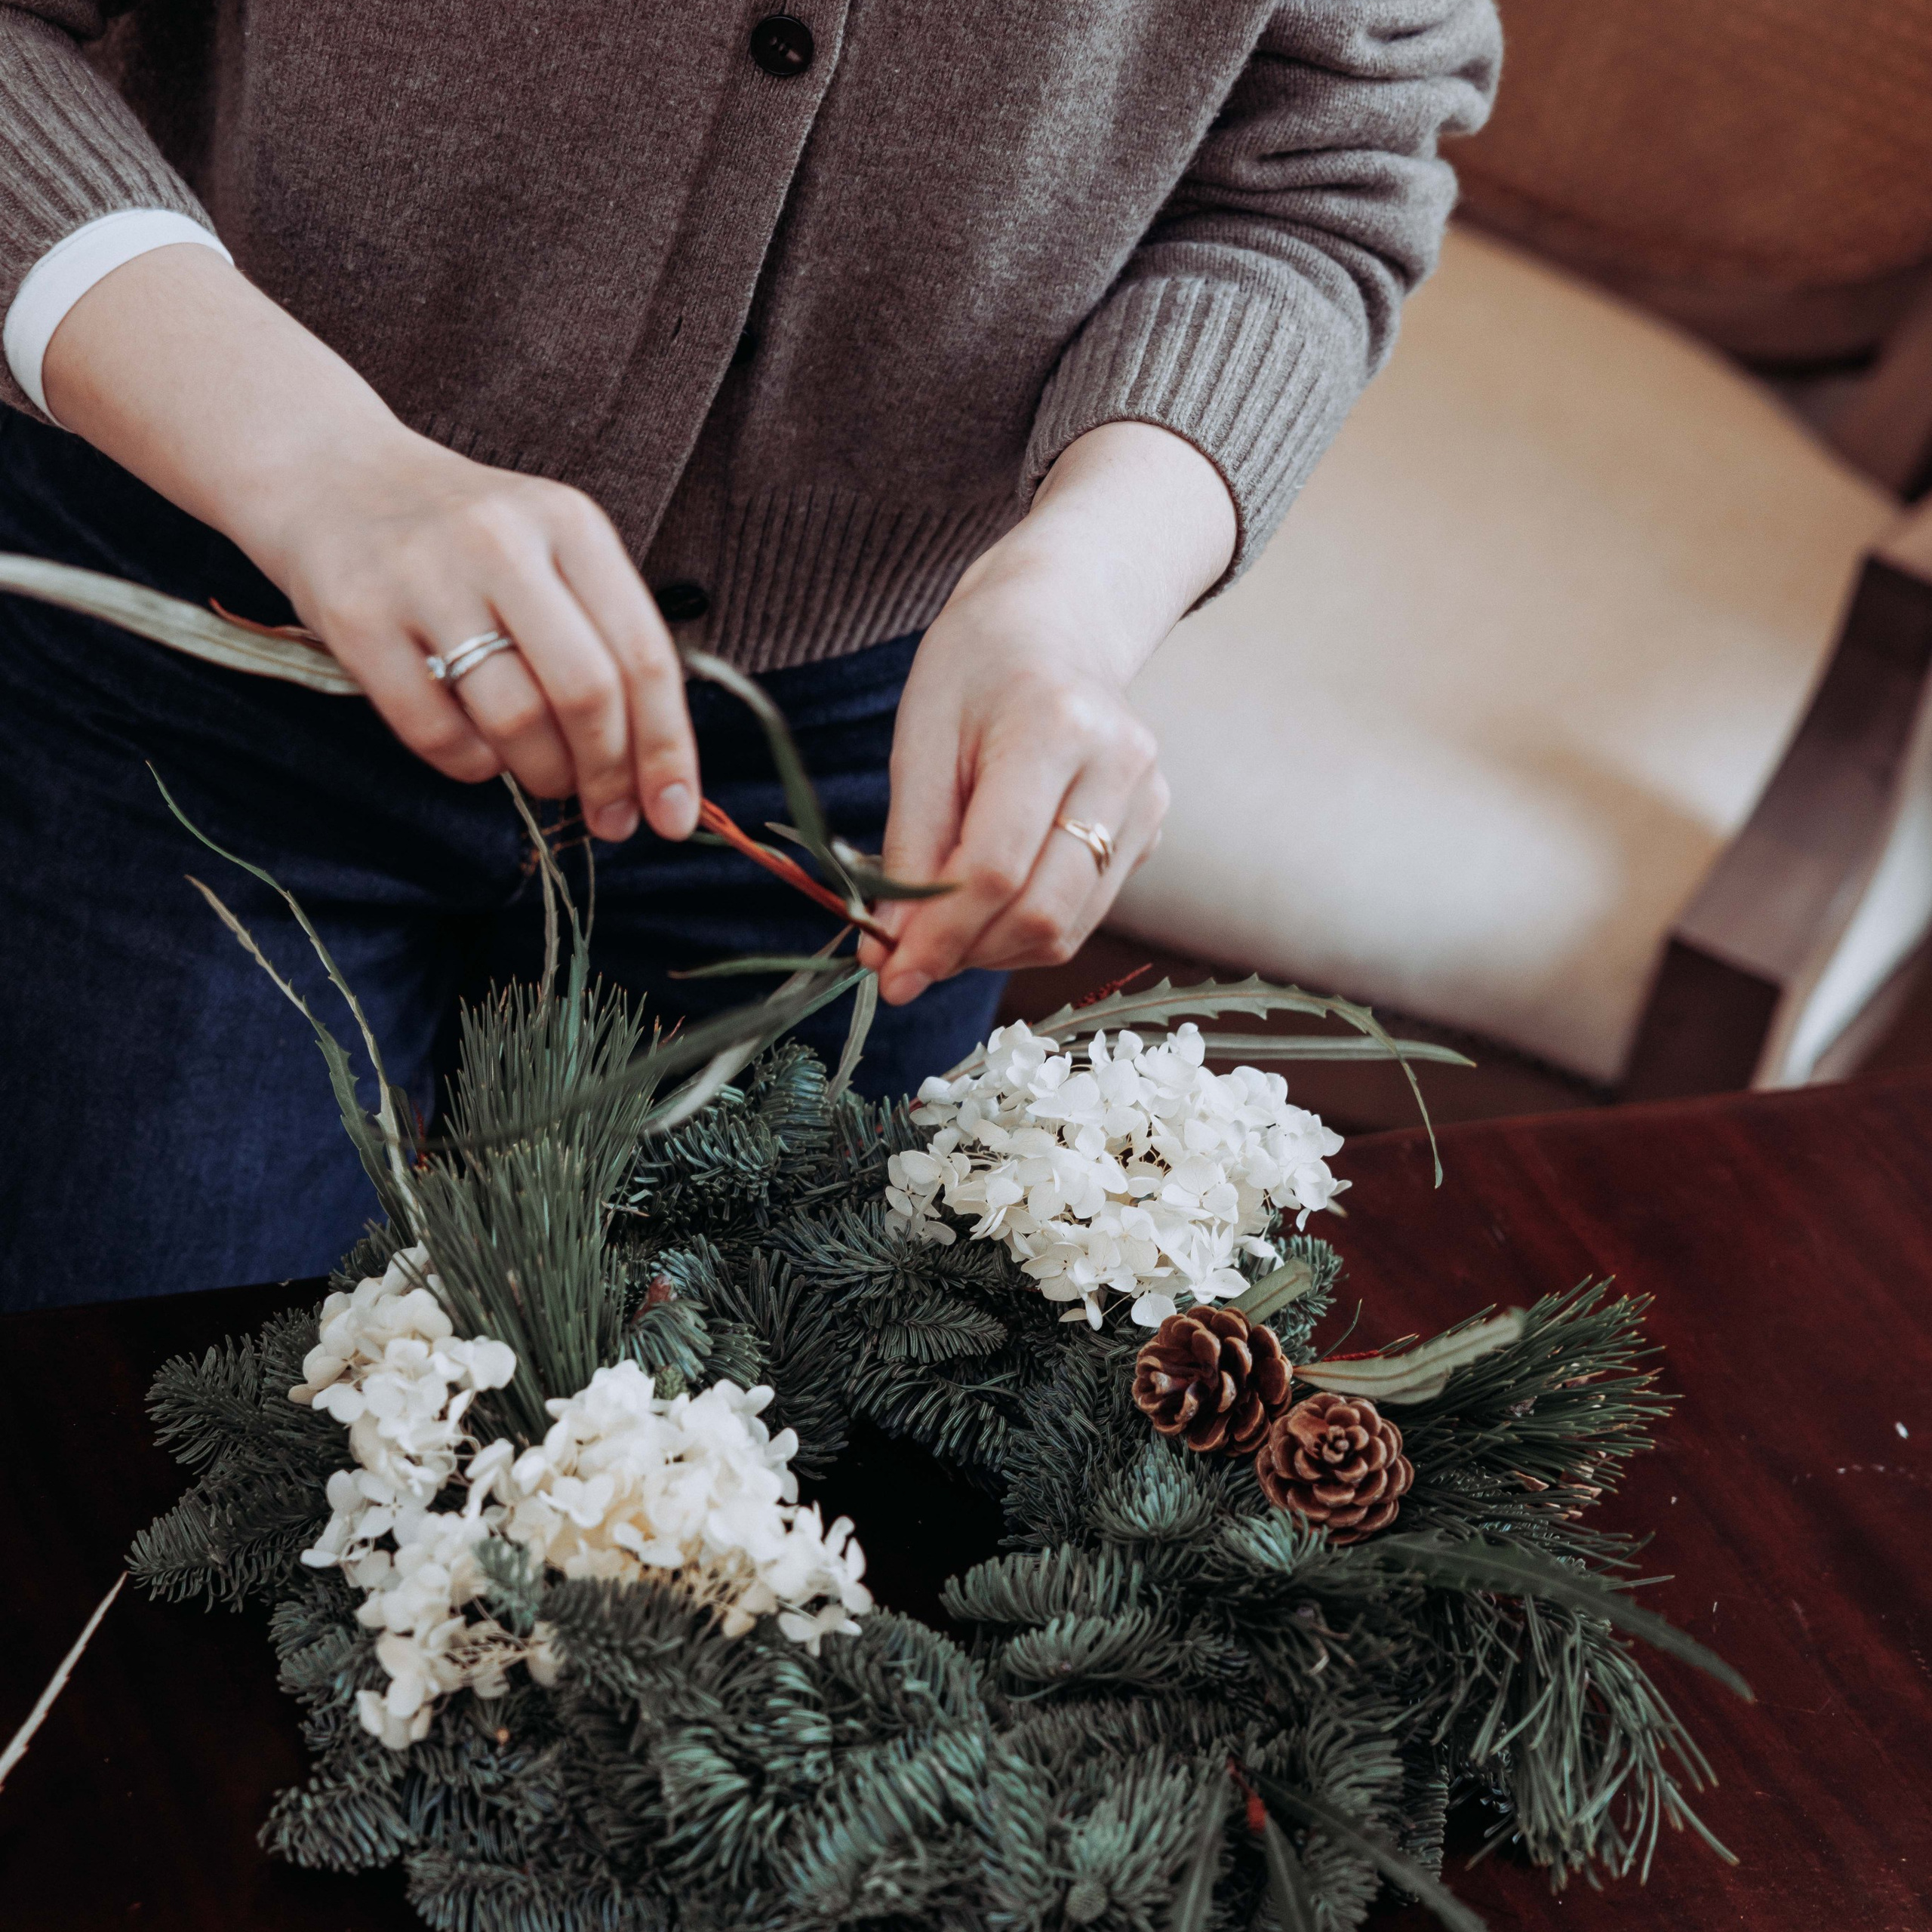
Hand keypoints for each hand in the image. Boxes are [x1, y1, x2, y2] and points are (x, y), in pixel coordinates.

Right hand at [253, 430, 696, 841]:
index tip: (674, 815)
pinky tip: (481, 753)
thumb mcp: (550, 549)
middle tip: (611, 817)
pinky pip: (438, 733)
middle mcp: (501, 541)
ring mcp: (424, 578)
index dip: (668, 749)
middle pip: (587, 693)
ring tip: (547, 779)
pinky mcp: (358, 619)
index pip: (644, 656)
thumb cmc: (464, 537)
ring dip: (545, 775)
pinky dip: (473, 766)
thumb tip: (657, 768)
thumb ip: (605, 638)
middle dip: (610, 775)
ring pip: (516, 720)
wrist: (325, 472)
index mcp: (570, 524)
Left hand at [858, 422, 1236, 1002]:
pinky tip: (987, 902)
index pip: (996, 868)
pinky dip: (1026, 929)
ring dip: (994, 950)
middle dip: (965, 952)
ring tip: (941, 929)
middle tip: (907, 959)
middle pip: (1042, 910)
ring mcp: (1148, 801)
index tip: (888, 973)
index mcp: (1056, 727)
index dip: (938, 935)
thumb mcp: (919, 739)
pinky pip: (1084, 912)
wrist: (1055, 624)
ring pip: (1067, 926)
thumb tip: (890, 952)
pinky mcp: (1153, 828)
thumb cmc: (974, 671)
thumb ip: (907, 848)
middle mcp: (1120, 767)